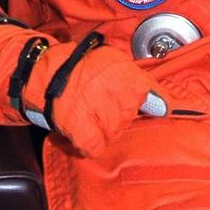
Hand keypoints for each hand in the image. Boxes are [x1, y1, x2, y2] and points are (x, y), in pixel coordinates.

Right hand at [23, 37, 168, 154]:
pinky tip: (82, 131)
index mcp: (130, 77)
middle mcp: (120, 96)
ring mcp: (102, 115)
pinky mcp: (84, 130)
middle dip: (116, 114)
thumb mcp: (115, 61)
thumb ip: (143, 83)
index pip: (159, 102)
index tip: (151, 109)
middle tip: (99, 103)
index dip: (153, 107)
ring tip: (87, 114)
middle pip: (130, 118)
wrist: (44, 73)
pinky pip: (95, 147)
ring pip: (114, 134)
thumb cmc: (79, 65)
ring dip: (102, 129)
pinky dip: (88, 144)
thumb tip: (165, 106)